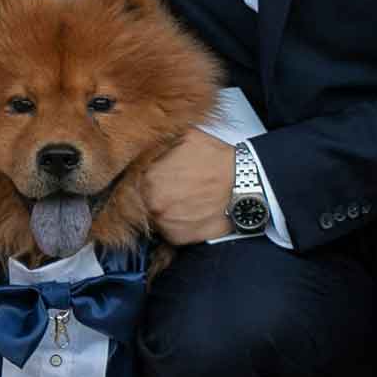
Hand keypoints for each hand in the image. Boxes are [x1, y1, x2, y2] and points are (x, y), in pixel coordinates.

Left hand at [144, 128, 236, 244]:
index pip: (132, 180)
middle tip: (173, 188)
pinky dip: (176, 224)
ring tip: (184, 199)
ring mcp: (164, 223)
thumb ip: (161, 142)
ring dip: (164, 209)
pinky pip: (168, 231)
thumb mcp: (186, 137)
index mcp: (149, 177)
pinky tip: (190, 212)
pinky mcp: (177, 238)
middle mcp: (152, 203)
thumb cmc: (218, 162)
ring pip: (154, 216)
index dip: (144, 178)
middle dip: (154, 194)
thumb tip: (146, 141)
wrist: (244, 186)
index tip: (156, 177)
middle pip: (141, 200)